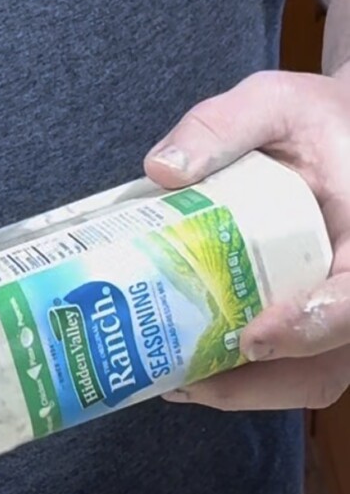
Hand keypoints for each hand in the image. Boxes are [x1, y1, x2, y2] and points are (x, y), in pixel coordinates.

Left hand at [145, 69, 349, 410]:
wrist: (344, 135)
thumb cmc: (319, 121)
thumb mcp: (277, 102)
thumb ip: (225, 124)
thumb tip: (162, 170)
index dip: (313, 326)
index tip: (253, 337)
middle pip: (329, 364)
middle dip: (258, 382)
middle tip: (184, 379)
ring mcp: (347, 313)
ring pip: (312, 378)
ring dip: (246, 390)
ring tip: (174, 381)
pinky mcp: (326, 327)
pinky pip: (297, 370)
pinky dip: (249, 380)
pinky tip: (189, 370)